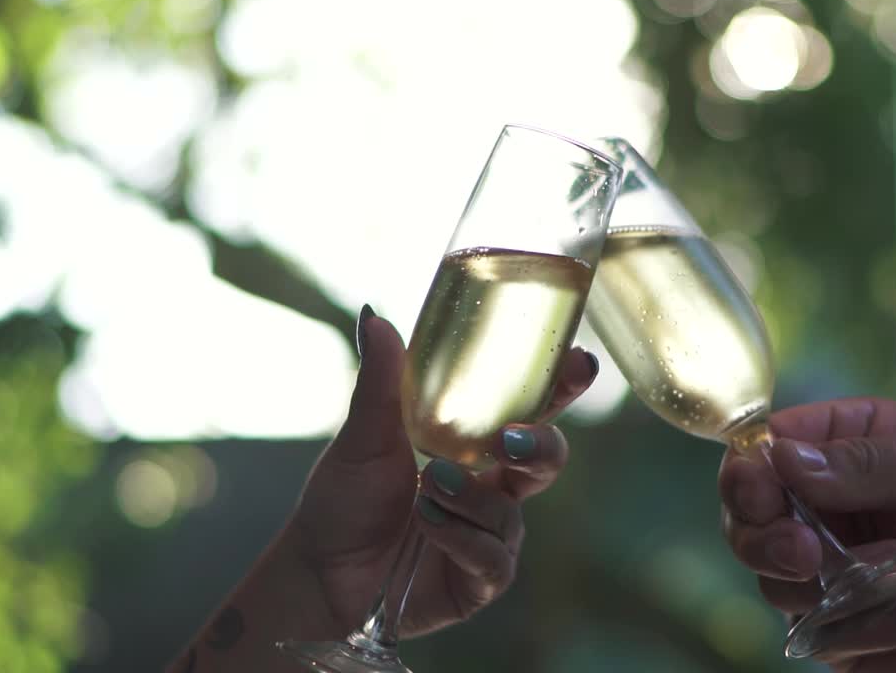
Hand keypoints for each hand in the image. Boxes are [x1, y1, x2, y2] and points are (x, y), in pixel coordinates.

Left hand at [290, 307, 596, 636]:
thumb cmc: (344, 499)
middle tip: (508, 439)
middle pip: (548, 457)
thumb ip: (380, 381)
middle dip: (541, 444)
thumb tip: (374, 316)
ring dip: (469, 496)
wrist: (318, 572)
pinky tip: (426, 522)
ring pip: (511, 510)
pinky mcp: (480, 580)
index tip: (577, 362)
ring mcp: (491, 534)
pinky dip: (459, 536)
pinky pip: (493, 557)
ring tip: (428, 485)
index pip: (533, 408)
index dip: (562, 385)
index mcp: (476, 443)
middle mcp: (494, 486)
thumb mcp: (362, 435)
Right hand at [719, 398, 895, 671]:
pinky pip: (817, 631)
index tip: (760, 489)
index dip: (749, 468)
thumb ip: (868, 459)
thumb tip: (784, 457)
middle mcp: (824, 507)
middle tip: (802, 552)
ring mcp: (826, 570)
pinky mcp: (840, 629)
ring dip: (824, 582)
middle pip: (746, 514)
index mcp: (846, 447)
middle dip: (761, 533)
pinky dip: (867, 626)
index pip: (766, 446)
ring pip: (770, 577)